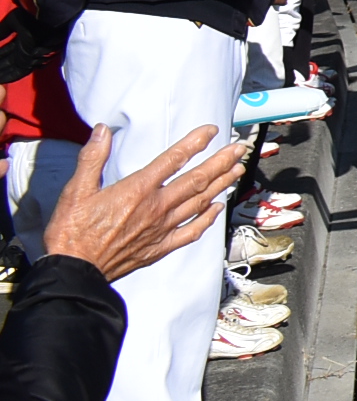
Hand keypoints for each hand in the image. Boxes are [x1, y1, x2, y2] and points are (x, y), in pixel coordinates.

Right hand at [41, 125, 245, 281]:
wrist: (75, 270)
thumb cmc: (72, 231)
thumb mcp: (76, 190)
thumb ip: (92, 158)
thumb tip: (103, 130)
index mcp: (137, 190)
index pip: (173, 159)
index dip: (195, 143)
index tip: (212, 131)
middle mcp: (156, 207)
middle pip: (196, 180)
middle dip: (221, 162)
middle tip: (239, 148)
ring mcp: (162, 228)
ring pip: (200, 202)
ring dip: (221, 184)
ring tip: (237, 170)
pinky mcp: (161, 247)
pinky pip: (192, 231)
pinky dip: (207, 219)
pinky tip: (217, 209)